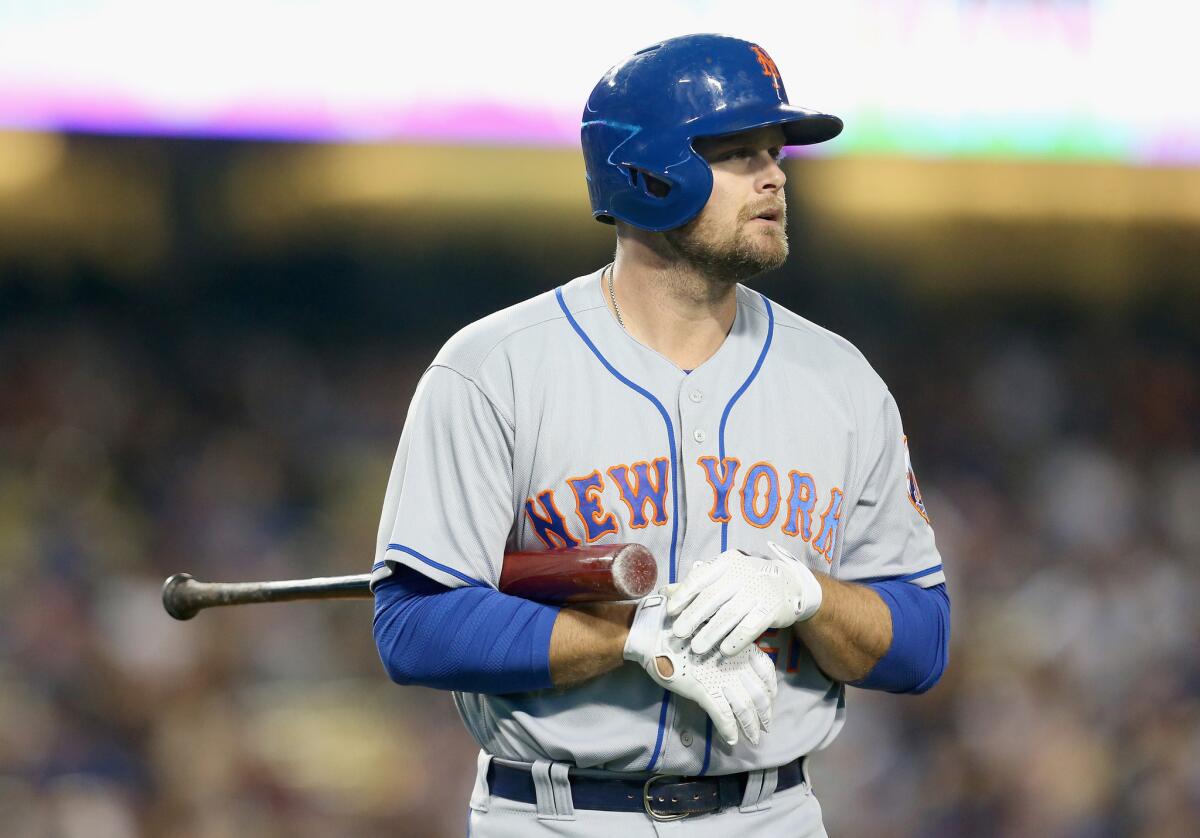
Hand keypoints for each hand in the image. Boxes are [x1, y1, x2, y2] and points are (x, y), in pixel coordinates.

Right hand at [623, 594, 776, 745]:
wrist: (654, 631)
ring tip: (753, 738)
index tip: (771, 697)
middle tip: (766, 727)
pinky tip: (731, 740)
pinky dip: (728, 730)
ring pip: (744, 709)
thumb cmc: (678, 626)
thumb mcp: (708, 628)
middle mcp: (734, 664)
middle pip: (759, 694)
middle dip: (765, 714)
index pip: (766, 670)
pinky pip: (722, 716)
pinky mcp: (703, 691)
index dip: (771, 687)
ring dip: (751, 727)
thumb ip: (723, 642)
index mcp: (738, 647)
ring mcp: (719, 678)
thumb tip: (729, 654)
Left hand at [665, 541, 823, 657]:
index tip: (670, 611)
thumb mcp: (724, 576)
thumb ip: (696, 584)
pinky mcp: (772, 608)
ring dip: (712, 633)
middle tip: (678, 633)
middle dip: (693, 616)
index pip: (701, 577)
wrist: (790, 584)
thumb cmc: (748, 581)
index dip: (683, 594)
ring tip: (697, 648)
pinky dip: (737, 640)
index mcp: (726, 562)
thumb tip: (664, 591)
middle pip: (713, 597)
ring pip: (730, 614)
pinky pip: (751, 626)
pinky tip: (725, 651)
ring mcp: (759, 590)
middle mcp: (742, 573)